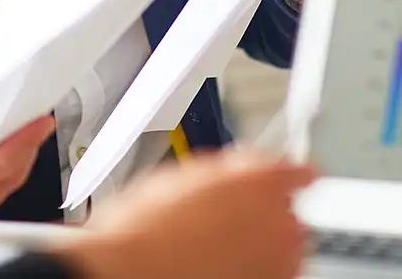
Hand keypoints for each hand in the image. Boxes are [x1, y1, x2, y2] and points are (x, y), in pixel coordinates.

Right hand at [62, 149, 315, 278]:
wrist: (137, 266)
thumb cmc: (147, 224)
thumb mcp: (185, 172)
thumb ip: (229, 169)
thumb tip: (243, 169)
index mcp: (258, 180)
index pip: (300, 170)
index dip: (292, 171)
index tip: (295, 173)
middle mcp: (278, 220)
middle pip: (289, 208)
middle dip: (265, 208)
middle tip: (227, 213)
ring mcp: (279, 260)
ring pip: (284, 242)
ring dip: (262, 239)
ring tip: (219, 241)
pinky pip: (273, 269)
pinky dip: (256, 265)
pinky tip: (223, 261)